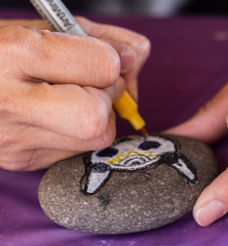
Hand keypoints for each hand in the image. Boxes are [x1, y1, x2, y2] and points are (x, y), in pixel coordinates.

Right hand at [0, 18, 149, 170]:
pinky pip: (80, 148)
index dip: (112, 61)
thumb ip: (101, 38)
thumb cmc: (3, 50)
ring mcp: (15, 139)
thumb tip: (139, 54)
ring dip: (100, 115)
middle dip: (109, 96)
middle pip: (98, 117)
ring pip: (97, 138)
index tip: (102, 58)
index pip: (103, 67)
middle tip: (92, 83)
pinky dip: (83, 130)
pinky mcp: (23, 159)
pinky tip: (61, 115)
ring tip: (74, 97)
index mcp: (15, 53)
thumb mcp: (47, 28)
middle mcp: (11, 103)